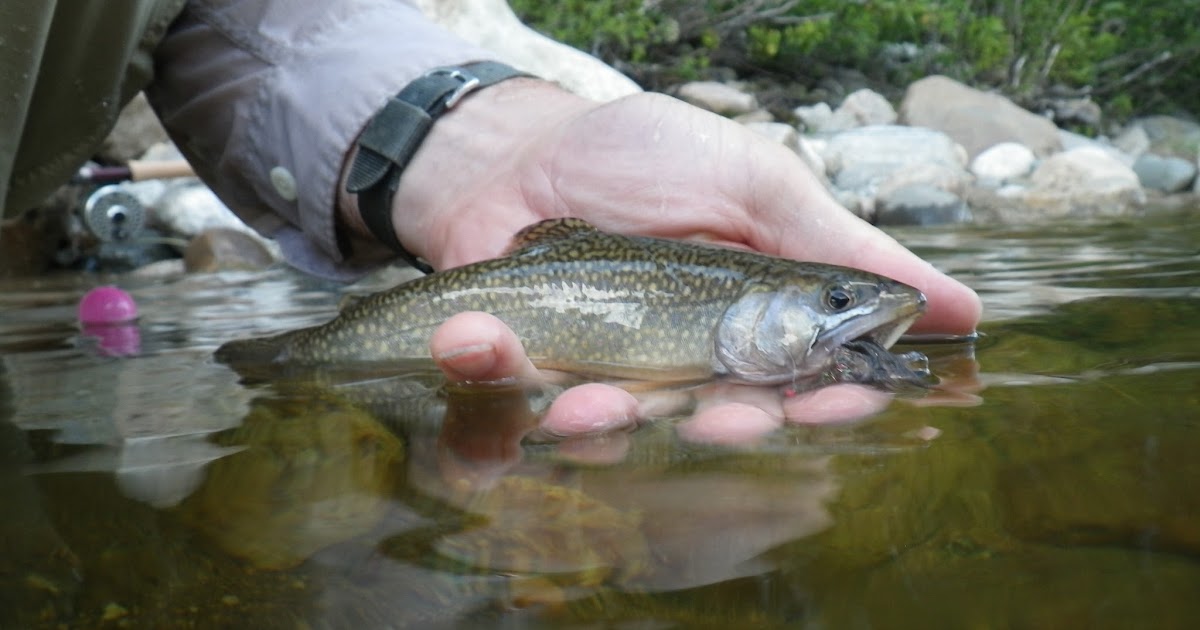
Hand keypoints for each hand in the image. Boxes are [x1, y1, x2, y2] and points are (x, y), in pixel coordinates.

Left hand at [346, 80, 982, 441]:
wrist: (517, 149)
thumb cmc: (642, 157)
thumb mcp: (753, 185)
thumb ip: (837, 248)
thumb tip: (962, 311)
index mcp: (752, 323)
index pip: (809, 385)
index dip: (827, 404)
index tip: (828, 401)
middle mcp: (687, 363)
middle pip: (722, 422)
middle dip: (720, 427)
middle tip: (712, 416)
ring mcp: (607, 373)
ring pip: (621, 430)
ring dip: (604, 422)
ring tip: (582, 397)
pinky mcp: (529, 370)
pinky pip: (516, 404)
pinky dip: (495, 382)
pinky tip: (475, 345)